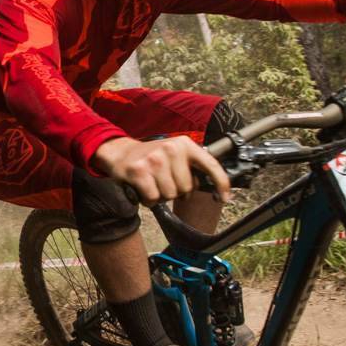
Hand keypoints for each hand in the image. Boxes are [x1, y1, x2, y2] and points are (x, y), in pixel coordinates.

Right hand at [91, 136, 232, 205]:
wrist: (120, 153)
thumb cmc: (151, 158)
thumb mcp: (174, 155)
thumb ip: (191, 167)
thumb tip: (210, 186)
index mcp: (185, 145)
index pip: (210, 164)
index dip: (221, 183)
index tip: (225, 197)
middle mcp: (171, 149)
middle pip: (186, 188)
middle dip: (176, 191)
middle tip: (163, 182)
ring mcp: (155, 159)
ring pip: (169, 195)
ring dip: (160, 196)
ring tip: (152, 184)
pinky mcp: (139, 171)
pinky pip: (153, 198)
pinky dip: (148, 200)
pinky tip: (143, 189)